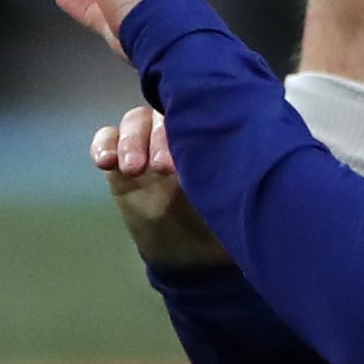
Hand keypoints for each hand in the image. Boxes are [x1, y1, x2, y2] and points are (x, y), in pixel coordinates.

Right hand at [91, 105, 229, 269]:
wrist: (194, 257)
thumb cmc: (225, 222)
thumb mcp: (238, 202)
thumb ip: (240, 179)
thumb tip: (259, 163)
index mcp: (212, 137)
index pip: (201, 107)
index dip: (193, 115)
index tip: (194, 143)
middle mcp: (179, 135)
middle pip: (165, 112)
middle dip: (161, 135)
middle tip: (164, 168)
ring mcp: (148, 148)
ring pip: (136, 121)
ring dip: (131, 141)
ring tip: (134, 169)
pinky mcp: (122, 167)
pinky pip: (107, 141)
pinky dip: (104, 145)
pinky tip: (105, 162)